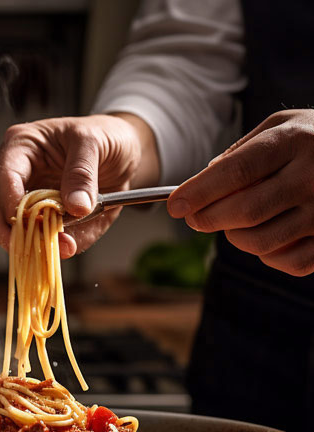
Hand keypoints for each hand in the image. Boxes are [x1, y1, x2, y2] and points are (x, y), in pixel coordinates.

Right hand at [0, 114, 157, 257]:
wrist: (119, 153)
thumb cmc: (102, 136)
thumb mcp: (95, 143)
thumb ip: (83, 174)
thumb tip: (75, 208)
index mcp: (20, 147)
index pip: (4, 179)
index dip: (14, 205)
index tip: (34, 223)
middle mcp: (13, 175)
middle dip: (15, 234)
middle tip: (41, 246)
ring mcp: (22, 200)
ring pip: (9, 232)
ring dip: (33, 245)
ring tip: (64, 246)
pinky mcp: (37, 220)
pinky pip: (34, 241)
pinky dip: (47, 249)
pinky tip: (67, 245)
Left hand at [168, 109, 313, 276]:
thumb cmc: (313, 140)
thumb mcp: (281, 127)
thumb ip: (241, 152)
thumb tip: (202, 182)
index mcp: (294, 142)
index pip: (236, 172)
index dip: (199, 192)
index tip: (174, 205)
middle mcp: (312, 177)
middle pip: (244, 212)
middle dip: (207, 219)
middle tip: (193, 217)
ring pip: (259, 241)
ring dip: (234, 236)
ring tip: (233, 221)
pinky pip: (285, 261)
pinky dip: (265, 253)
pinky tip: (267, 233)